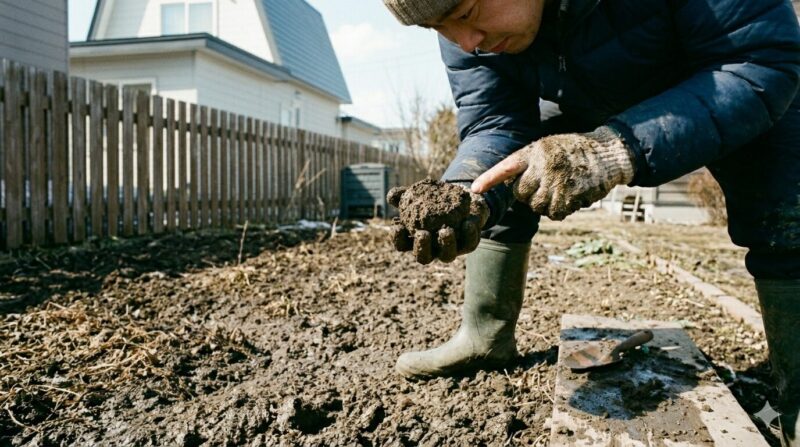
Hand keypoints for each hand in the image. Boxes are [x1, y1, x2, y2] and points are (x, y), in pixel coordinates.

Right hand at [387, 182, 488, 264]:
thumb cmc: (435, 200)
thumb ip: (405, 195)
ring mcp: (450, 249)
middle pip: (423, 257)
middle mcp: (432, 249)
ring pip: (447, 256)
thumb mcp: (420, 195)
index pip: (402, 245)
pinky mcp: (468, 244)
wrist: (462, 200)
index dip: (398, 238)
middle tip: (423, 233)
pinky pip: (469, 243)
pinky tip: (467, 222)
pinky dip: (469, 234)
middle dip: (422, 247)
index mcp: (416, 239)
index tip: (398, 225)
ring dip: (446, 244)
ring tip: (445, 230)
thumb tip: (392, 196)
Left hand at [471, 127, 634, 219]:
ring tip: (560, 190)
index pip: (507, 166)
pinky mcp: (571, 194)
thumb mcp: (549, 148)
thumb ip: (530, 164)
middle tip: (545, 187)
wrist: (609, 153)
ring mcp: (557, 180)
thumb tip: (512, 185)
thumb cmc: (575, 152)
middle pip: (520, 194)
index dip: (490, 178)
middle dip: (529, 195)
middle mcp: (543, 165)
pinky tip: (570, 197)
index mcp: (535, 152)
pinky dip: (560, 210)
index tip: (475, 189)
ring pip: (537, 206)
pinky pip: (555, 213)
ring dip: (546, 204)